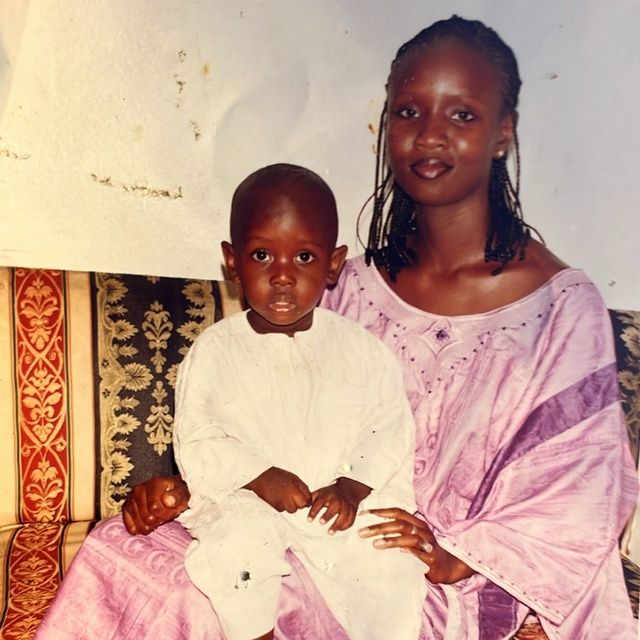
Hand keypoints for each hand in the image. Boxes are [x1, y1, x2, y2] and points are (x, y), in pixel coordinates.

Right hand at [122, 475, 189, 535]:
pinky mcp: (125, 508)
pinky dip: (140, 529)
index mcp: (154, 483)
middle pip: (147, 518)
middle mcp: (139, 489)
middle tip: (165, 515)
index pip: (154, 507)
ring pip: (139, 524)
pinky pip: (130, 527)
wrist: (168, 493)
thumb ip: (177, 496)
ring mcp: (130, 499)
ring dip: (151, 525)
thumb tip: (168, 501)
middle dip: (159, 520)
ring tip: (157, 517)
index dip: (166, 514)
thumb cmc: (176, 495)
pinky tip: (147, 523)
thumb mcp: (183, 494)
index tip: (173, 511)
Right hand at [244, 467, 310, 513]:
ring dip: (290, 506)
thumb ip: (302, 487)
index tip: (301, 496)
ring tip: (283, 497)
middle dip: (298, 503)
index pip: (307, 498)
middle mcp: (289, 493)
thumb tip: (309, 498)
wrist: (260, 476)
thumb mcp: (293, 478)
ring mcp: (282, 500)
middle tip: (292, 497)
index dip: (305, 498)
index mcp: (295, 485)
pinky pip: (282, 510)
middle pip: (301, 505)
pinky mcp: (274, 506)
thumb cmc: (277, 476)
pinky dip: (281, 507)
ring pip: (292, 510)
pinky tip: (277, 499)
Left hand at [308, 477, 371, 533]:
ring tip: (330, 532)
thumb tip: (299, 505)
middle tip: (321, 522)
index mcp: (327, 495)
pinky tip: (339, 530)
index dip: (314, 511)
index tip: (309, 520)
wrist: (347, 489)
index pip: (320, 502)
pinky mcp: (353, 510)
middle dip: (328, 515)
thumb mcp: (320, 493)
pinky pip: (351, 519)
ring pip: (344, 515)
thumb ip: (310, 499)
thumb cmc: (330, 494)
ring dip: (337, 524)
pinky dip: (346, 525)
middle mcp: (337, 500)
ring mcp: (346, 505)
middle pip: (334, 507)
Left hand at [357, 507, 474, 583]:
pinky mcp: (432, 558)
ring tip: (375, 544)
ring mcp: (428, 543)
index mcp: (416, 522)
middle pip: (399, 523)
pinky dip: (409, 551)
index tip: (362, 514)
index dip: (379, 511)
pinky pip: (420, 553)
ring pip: (409, 537)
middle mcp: (422, 530)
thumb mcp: (412, 538)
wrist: (450, 566)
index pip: (396, 512)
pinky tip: (399, 553)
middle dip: (379, 527)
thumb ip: (398, 533)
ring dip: (391, 540)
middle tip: (361, 532)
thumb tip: (373, 531)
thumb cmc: (425, 551)